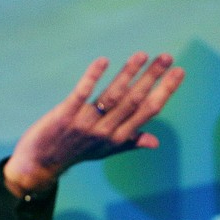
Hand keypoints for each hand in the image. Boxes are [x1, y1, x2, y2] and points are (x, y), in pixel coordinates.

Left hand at [3, 52, 184, 197]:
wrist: (40, 164)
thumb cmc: (75, 153)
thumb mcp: (105, 151)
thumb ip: (130, 142)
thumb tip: (156, 142)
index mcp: (118, 138)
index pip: (147, 111)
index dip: (165, 91)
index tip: (179, 72)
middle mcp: (105, 132)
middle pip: (134, 100)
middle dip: (152, 77)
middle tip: (167, 57)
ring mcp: (85, 124)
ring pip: (112, 96)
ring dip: (128, 74)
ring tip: (142, 55)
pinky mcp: (65, 115)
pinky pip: (82, 94)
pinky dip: (93, 77)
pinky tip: (103, 61)